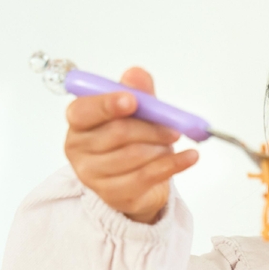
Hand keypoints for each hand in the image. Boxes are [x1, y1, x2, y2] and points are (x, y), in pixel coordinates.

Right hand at [64, 67, 198, 223]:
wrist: (137, 183)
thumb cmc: (131, 141)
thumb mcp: (136, 112)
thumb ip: (137, 92)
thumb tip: (136, 75)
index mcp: (79, 122)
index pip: (83, 111)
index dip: (107, 104)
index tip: (132, 101)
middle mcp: (78, 149)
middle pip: (117, 133)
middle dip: (151, 127)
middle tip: (173, 127)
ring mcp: (93, 175)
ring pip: (134, 155)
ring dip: (161, 147)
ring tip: (170, 144)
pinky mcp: (114, 194)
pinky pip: (148, 175)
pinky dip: (174, 164)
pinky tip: (190, 157)